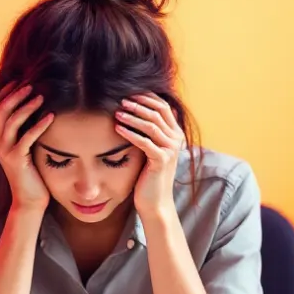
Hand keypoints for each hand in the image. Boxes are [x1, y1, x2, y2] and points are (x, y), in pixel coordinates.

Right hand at [0, 84, 53, 212]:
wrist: (29, 199)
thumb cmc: (32, 172)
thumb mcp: (26, 147)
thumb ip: (25, 130)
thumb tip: (37, 107)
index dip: (7, 92)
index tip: (21, 80)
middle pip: (2, 110)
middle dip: (16, 94)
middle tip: (32, 85)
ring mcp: (5, 151)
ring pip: (13, 120)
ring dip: (28, 106)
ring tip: (42, 97)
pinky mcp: (16, 160)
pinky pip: (27, 137)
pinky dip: (39, 125)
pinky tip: (50, 117)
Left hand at [115, 93, 182, 219]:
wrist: (155, 201)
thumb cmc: (149, 174)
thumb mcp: (151, 148)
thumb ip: (149, 131)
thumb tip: (135, 110)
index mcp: (175, 133)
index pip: (163, 106)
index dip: (147, 97)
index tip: (129, 92)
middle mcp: (176, 139)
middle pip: (158, 112)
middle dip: (138, 104)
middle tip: (120, 100)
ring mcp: (171, 150)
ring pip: (151, 125)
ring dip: (132, 117)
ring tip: (117, 113)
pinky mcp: (161, 160)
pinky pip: (144, 142)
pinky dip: (130, 133)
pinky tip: (117, 129)